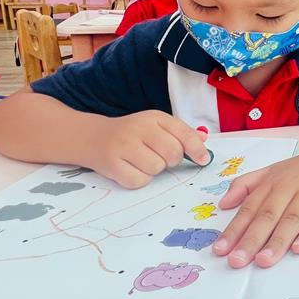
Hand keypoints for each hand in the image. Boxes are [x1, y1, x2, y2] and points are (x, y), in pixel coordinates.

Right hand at [87, 110, 210, 188]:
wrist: (93, 138)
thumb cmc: (132, 134)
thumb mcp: (156, 126)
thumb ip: (181, 133)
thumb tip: (204, 140)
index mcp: (154, 117)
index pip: (184, 134)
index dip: (197, 150)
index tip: (203, 160)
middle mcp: (139, 128)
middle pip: (173, 153)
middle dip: (172, 161)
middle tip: (161, 157)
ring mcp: (124, 146)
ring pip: (157, 168)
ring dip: (154, 170)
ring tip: (142, 161)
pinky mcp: (112, 164)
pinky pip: (140, 181)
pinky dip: (140, 179)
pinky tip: (132, 169)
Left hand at [213, 151, 298, 267]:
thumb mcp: (269, 171)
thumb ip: (244, 185)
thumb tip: (223, 204)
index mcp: (270, 183)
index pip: (248, 208)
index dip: (233, 230)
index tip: (220, 250)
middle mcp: (287, 188)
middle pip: (267, 216)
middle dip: (251, 240)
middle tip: (237, 261)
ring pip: (292, 219)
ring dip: (277, 240)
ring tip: (264, 260)